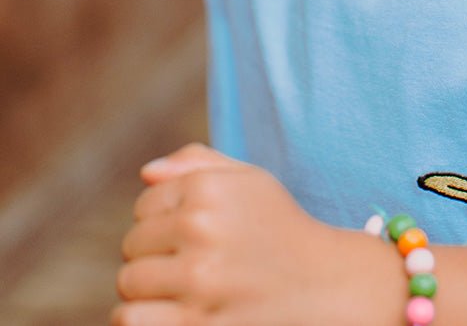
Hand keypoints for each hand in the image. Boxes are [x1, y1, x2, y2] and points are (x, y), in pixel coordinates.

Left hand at [112, 143, 400, 325]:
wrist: (329, 287)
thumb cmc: (282, 232)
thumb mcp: (251, 183)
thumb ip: (198, 165)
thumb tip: (145, 173)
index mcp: (210, 188)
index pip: (145, 205)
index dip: (167, 223)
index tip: (198, 237)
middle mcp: (201, 229)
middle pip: (132, 246)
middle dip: (156, 258)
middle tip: (196, 268)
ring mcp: (198, 281)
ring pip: (128, 286)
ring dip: (149, 294)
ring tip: (185, 294)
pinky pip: (131, 320)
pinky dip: (142, 320)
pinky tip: (172, 316)